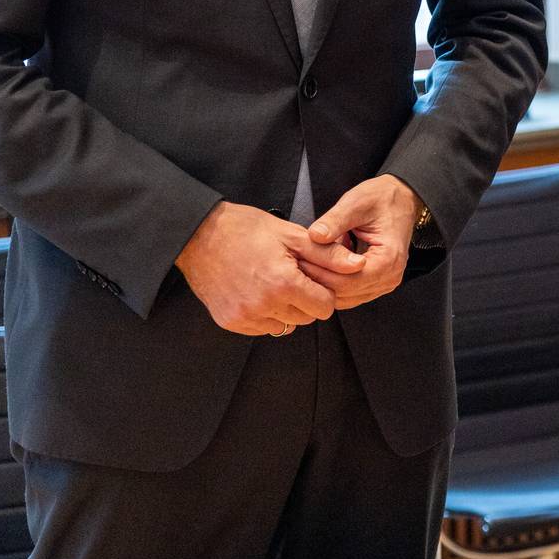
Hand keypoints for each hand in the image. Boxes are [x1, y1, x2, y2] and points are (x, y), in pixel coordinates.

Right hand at [176, 201, 360, 335]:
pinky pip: (263, 328)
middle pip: (307, 318)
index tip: (312, 275)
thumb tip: (360, 266)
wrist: (199, 236)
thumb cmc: (246, 230)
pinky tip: (257, 290)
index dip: (323, 290)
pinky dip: (266, 314)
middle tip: (292, 275)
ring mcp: (244, 316)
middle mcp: (263, 305)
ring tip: (273, 281)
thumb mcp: (292, 235)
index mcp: (283, 284)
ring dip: (286, 308)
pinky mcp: (230, 322)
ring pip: (285, 325)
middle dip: (306, 299)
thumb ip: (328, 254)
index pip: (324, 307)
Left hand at [299, 174, 425, 308]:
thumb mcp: (356, 202)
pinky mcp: (376, 283)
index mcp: (389, 258)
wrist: (401, 199)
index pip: (349, 280)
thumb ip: (335, 220)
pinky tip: (319, 268)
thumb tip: (315, 236)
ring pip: (346, 297)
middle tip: (296, 264)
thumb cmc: (382, 199)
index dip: (321, 273)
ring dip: (324, 285)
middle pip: (346, 292)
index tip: (300, 261)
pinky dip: (332, 284)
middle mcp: (390, 276)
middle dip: (320, 281)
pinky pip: (349, 293)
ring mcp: (384, 282)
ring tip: (306, 265)